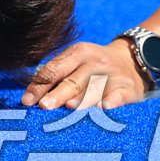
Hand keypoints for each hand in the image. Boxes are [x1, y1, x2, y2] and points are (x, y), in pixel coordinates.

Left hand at [23, 40, 148, 110]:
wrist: (132, 61)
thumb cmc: (94, 67)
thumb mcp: (76, 63)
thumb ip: (57, 76)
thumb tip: (32, 98)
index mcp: (77, 53)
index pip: (54, 70)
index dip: (39, 86)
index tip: (27, 102)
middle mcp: (94, 62)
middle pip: (73, 80)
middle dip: (57, 94)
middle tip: (45, 106)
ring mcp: (113, 74)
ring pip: (94, 89)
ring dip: (82, 99)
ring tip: (70, 108)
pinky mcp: (129, 87)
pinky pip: (119, 95)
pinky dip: (112, 101)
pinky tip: (104, 108)